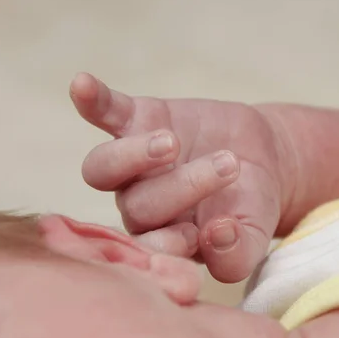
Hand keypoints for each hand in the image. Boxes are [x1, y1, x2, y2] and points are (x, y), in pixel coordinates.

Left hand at [70, 73, 290, 281]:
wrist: (257, 158)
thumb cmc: (250, 204)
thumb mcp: (255, 233)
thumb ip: (237, 253)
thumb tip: (218, 236)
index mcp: (164, 239)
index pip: (149, 251)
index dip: (165, 245)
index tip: (197, 234)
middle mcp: (139, 206)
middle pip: (137, 207)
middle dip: (185, 186)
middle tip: (229, 166)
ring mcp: (133, 165)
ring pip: (103, 169)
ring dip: (132, 156)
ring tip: (171, 143)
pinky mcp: (135, 122)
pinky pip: (105, 113)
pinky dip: (93, 100)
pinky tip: (81, 84)